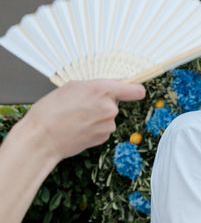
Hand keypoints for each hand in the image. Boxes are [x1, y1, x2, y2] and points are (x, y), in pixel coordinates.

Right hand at [23, 80, 145, 160]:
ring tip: (76, 117)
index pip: (136, 90)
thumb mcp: (73, 86)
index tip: (134, 89)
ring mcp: (108, 125)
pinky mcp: (104, 137)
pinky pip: (103, 128)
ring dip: (97, 116)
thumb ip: (98, 85)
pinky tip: (78, 126)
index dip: (135, 89)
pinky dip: (94, 127)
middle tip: (83, 104)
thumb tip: (116, 84)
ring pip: (108, 116)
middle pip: (116, 103)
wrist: (42, 138)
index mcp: (103, 90)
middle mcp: (110, 108)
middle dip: (104, 102)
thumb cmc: (51, 111)